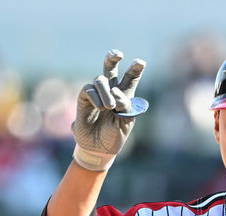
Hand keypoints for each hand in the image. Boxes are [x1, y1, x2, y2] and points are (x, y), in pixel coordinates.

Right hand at [71, 49, 147, 170]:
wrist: (99, 149)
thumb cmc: (114, 136)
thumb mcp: (125, 122)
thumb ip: (124, 106)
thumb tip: (115, 92)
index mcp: (124, 97)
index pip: (130, 79)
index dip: (135, 69)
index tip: (141, 62)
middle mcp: (110, 92)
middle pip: (111, 69)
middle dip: (113, 58)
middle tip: (118, 55)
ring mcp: (96, 94)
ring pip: (100, 80)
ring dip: (106, 92)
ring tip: (109, 107)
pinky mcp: (84, 98)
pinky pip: (89, 89)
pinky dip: (96, 97)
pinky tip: (100, 108)